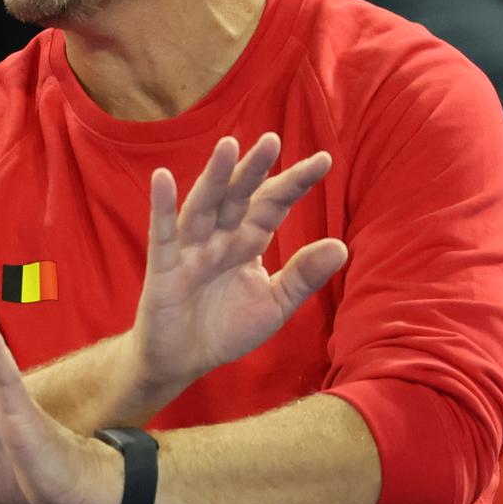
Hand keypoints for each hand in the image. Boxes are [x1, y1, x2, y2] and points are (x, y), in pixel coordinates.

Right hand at [130, 133, 346, 403]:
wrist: (182, 363)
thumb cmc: (225, 329)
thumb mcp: (274, 304)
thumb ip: (303, 276)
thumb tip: (340, 246)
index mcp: (247, 242)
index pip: (272, 205)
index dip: (294, 183)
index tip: (323, 160)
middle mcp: (219, 238)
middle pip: (239, 197)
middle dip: (255, 170)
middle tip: (273, 140)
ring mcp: (190, 250)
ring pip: (204, 206)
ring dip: (215, 178)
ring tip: (228, 147)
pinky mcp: (163, 268)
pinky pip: (162, 233)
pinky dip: (162, 207)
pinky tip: (162, 178)